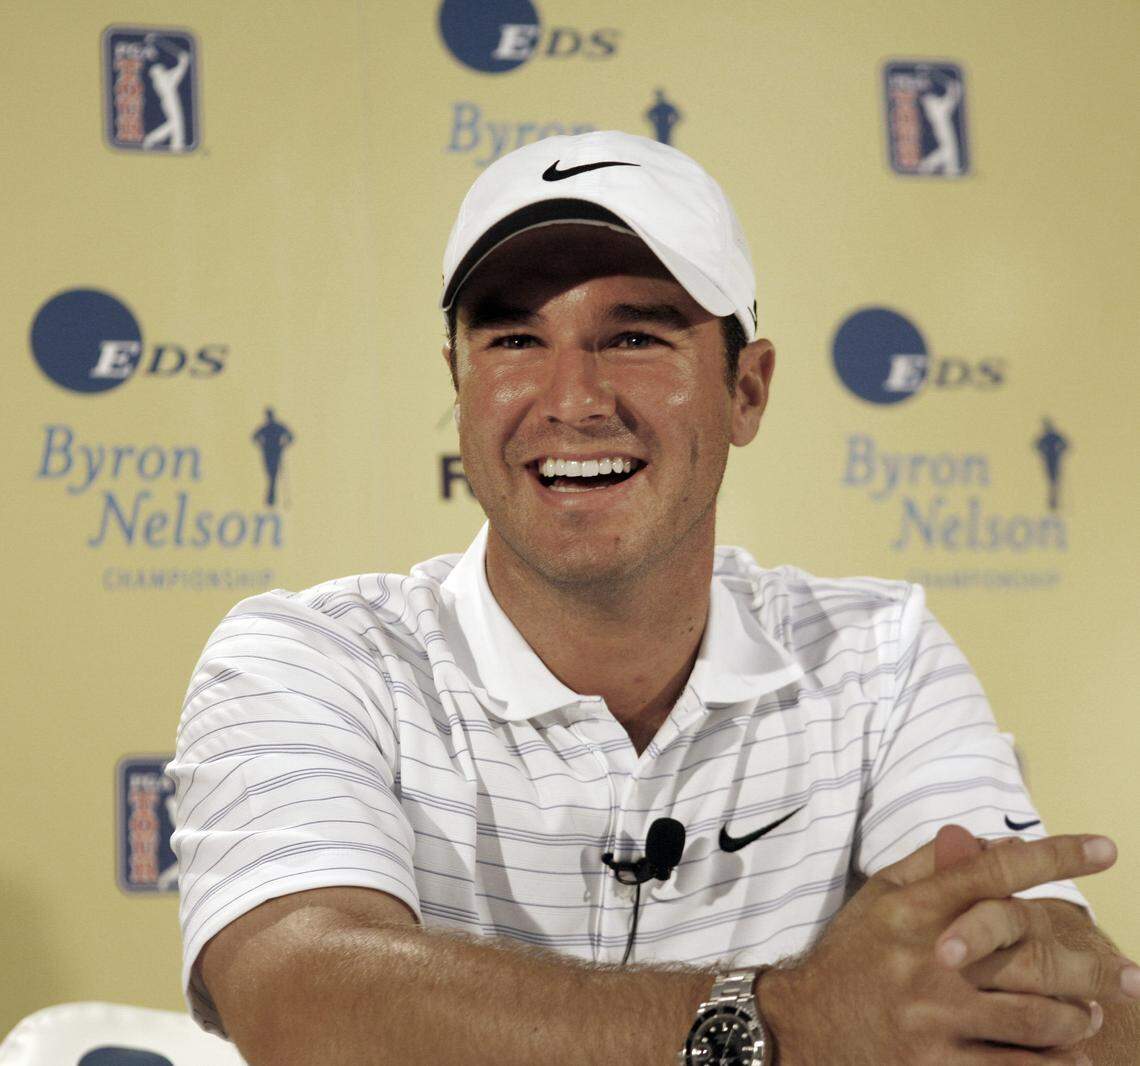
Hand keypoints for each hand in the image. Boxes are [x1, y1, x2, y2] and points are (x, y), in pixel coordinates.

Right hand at [761, 829, 1121, 1063]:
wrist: (800, 1024)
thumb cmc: (851, 954)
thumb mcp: (880, 897)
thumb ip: (931, 866)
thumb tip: (985, 840)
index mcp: (915, 907)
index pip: (995, 871)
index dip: (1055, 855)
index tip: (1106, 847)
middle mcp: (929, 957)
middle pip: (1032, 955)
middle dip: (1092, 965)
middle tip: (1132, 973)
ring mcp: (933, 1015)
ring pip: (1034, 1019)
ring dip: (1076, 1019)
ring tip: (1091, 1017)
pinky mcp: (933, 1064)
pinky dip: (1051, 1064)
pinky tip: (1072, 1060)